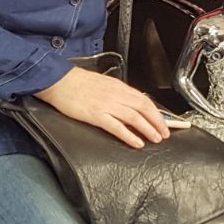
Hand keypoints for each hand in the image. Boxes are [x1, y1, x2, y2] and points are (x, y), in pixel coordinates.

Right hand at [34, 67, 185, 148]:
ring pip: (135, 118)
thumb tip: (130, 104)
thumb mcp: (103, 83)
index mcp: (118, 87)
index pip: (144, 99)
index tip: (163, 122)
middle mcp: (116, 95)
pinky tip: (136, 143)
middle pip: (144, 108)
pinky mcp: (96, 115)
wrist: (59, 81)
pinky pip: (117, 127)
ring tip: (156, 139)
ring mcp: (107, 105)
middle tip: (164, 134)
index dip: (156, 112)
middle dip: (157, 122)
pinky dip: (129, 135)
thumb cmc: (77, 82)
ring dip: (148, 129)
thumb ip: (117, 93)